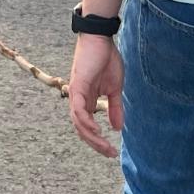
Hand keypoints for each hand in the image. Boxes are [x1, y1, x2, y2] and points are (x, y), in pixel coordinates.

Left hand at [67, 33, 123, 157]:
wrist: (101, 39)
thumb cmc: (106, 60)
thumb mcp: (115, 89)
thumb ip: (114, 108)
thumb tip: (117, 128)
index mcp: (86, 101)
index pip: (88, 127)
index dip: (98, 141)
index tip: (112, 151)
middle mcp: (77, 100)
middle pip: (82, 130)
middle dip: (96, 144)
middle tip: (110, 154)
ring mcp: (75, 94)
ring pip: (79, 123)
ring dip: (92, 137)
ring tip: (105, 146)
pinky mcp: (77, 87)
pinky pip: (79, 111)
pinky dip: (86, 123)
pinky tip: (97, 131)